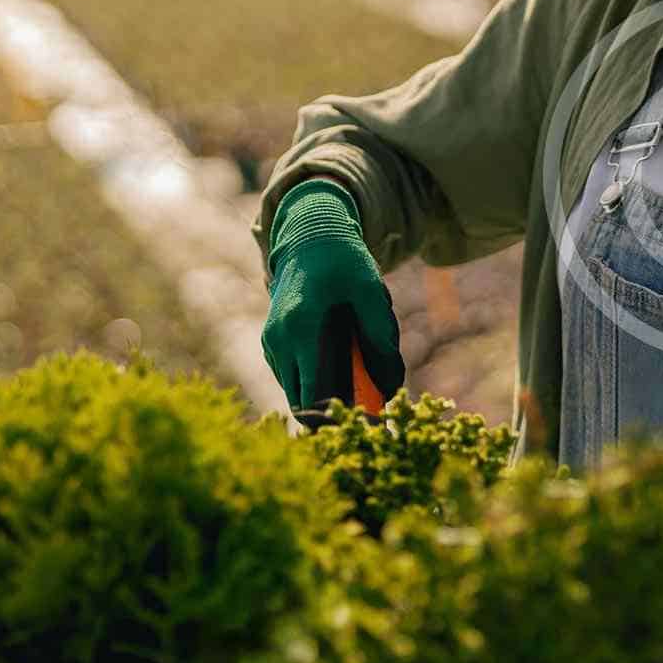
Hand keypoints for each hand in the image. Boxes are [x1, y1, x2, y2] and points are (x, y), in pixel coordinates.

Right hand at [262, 224, 406, 411]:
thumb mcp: (369, 289)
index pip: (310, 389)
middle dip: (330, 415)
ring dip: (320, 401)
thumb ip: (380, 332)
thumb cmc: (342, 260)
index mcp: (300, 327)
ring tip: (358, 404)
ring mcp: (271, 342)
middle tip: (367, 421)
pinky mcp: (272, 342)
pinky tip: (342, 385)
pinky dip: (311, 386)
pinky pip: (290, 377)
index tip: (363, 427)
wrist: (309, 235)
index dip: (335, 415)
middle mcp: (278, 339)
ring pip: (293, 390)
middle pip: (299, 399)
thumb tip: (391, 379)